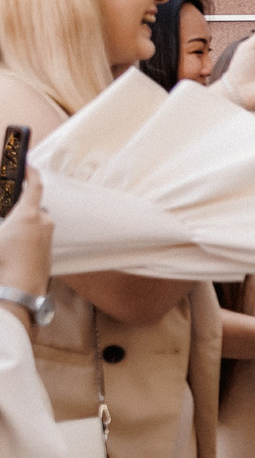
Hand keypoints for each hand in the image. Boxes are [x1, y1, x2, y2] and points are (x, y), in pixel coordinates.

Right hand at [0, 167, 52, 326]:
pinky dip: (23, 238)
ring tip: (4, 238)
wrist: (17, 294)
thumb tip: (6, 220)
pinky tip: (10, 250)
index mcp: (29, 215)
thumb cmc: (1, 265)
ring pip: (33, 223)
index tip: (26, 163)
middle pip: (31, 207)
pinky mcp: (47, 253)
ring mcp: (47, 239)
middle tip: (4, 215)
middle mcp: (43, 224)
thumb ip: (4, 219)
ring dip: (19, 225)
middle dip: (16, 208)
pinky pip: (35, 238)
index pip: (35, 185)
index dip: (30, 172)